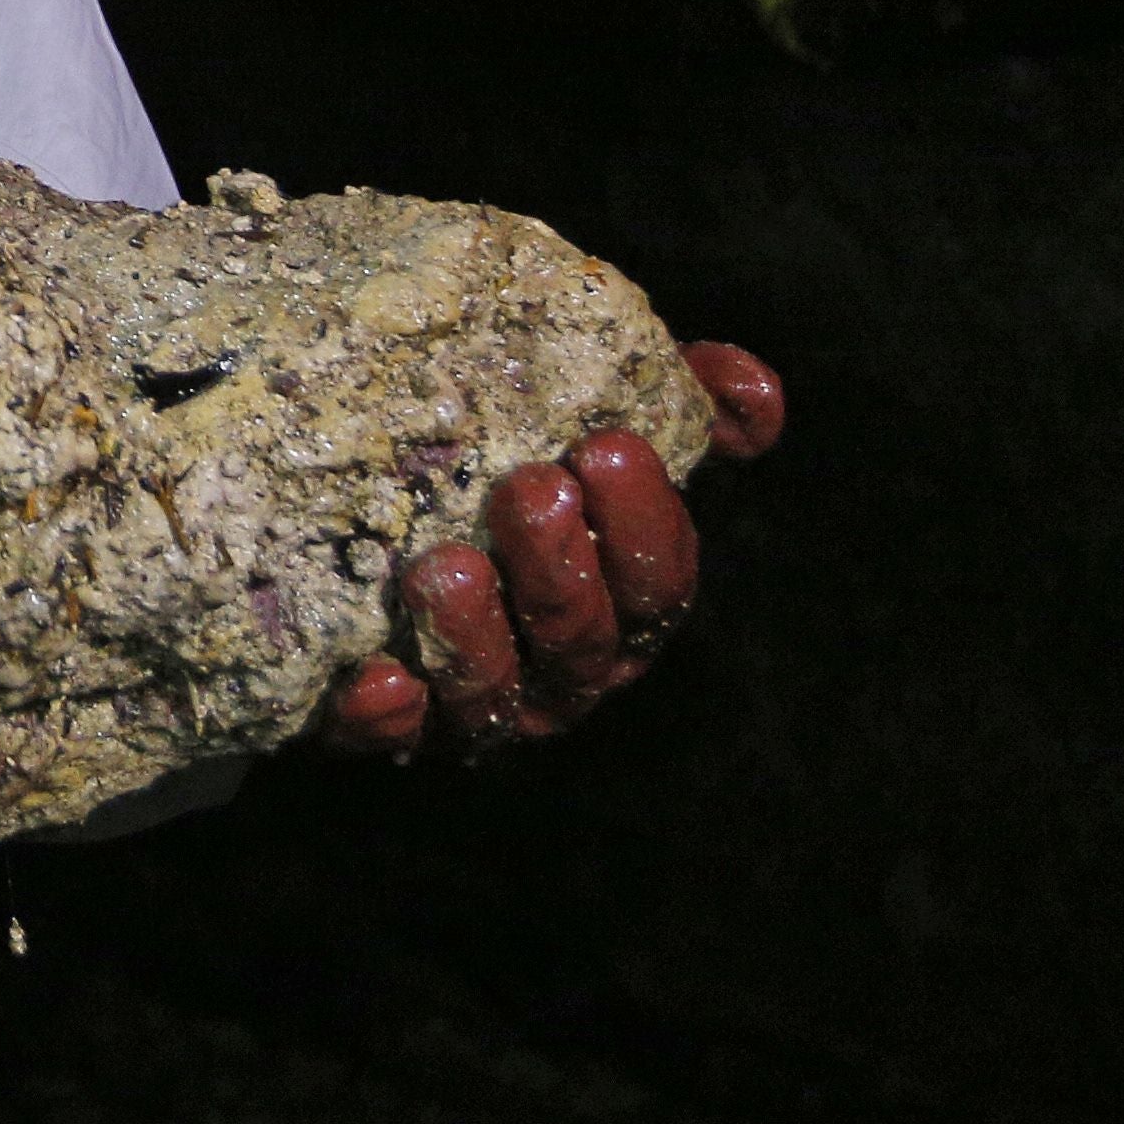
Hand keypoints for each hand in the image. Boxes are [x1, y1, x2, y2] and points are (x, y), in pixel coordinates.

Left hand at [320, 341, 782, 757]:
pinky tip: (378, 676)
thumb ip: (687, 400)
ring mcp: (480, 702)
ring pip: (493, 693)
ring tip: (443, 566)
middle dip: (561, 569)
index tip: (607, 445)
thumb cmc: (515, 464)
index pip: (658, 580)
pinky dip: (390, 714)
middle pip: (579, 638)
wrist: (369, 510)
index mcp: (621, 601)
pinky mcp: (393, 722)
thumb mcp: (597, 417)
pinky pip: (395, 734)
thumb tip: (754, 389)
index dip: (642, 522)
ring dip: (475, 636)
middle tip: (530, 488)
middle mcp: (560, 664)